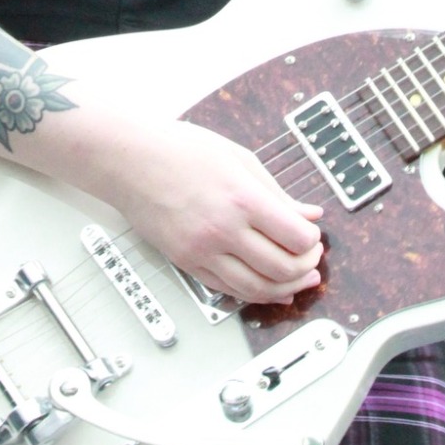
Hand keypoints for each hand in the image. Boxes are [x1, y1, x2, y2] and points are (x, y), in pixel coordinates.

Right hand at [94, 117, 323, 304]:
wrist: (131, 161)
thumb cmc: (179, 150)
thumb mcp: (238, 157)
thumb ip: (277, 192)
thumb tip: (309, 214)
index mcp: (241, 198)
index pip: (296, 238)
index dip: (313, 241)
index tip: (314, 235)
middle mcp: (223, 229)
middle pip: (282, 269)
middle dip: (305, 268)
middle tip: (311, 258)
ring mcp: (202, 251)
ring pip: (256, 289)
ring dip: (285, 289)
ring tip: (297, 280)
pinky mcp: (187, 263)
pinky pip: (228, 290)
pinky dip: (253, 294)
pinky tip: (266, 288)